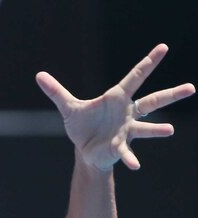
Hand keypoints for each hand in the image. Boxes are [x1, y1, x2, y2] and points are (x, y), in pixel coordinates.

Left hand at [36, 44, 194, 170]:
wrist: (84, 149)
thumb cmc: (82, 125)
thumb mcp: (69, 107)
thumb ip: (56, 92)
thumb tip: (39, 75)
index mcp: (117, 98)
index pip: (135, 77)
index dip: (148, 63)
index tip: (163, 47)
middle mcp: (127, 113)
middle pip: (153, 101)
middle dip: (171, 94)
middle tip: (192, 88)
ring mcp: (126, 130)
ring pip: (145, 128)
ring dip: (156, 130)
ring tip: (169, 131)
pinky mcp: (119, 147)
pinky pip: (126, 152)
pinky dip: (130, 158)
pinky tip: (136, 166)